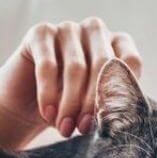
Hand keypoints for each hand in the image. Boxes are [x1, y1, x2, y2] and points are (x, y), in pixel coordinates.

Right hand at [0, 17, 142, 137]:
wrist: (26, 104)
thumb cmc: (69, 105)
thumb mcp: (93, 107)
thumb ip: (109, 105)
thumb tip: (117, 118)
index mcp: (118, 43)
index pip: (130, 61)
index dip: (122, 90)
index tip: (111, 120)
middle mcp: (95, 30)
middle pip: (103, 64)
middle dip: (93, 102)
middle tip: (83, 129)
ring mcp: (68, 28)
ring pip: (76, 68)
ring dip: (70, 104)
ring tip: (65, 128)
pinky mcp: (41, 32)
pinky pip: (48, 65)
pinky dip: (48, 94)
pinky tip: (48, 114)